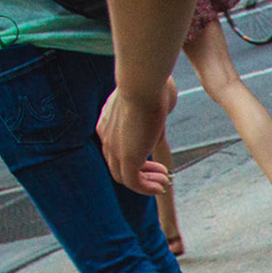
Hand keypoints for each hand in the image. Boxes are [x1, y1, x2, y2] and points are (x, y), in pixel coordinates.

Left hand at [96, 75, 177, 193]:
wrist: (142, 84)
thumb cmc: (152, 84)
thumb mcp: (151, 99)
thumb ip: (153, 109)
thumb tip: (163, 108)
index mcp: (108, 123)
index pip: (117, 150)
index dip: (137, 160)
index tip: (157, 163)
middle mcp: (107, 137)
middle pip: (118, 167)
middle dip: (143, 173)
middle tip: (163, 174)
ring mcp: (115, 148)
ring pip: (125, 178)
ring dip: (147, 183)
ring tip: (165, 181)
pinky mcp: (127, 157)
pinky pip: (134, 183)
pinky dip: (148, 188)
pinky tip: (163, 184)